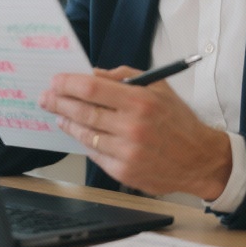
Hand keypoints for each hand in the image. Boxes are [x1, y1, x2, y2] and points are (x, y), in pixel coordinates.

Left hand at [39, 68, 231, 200]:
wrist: (199, 159)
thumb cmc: (177, 120)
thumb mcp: (158, 87)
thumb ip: (124, 77)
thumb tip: (92, 74)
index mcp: (140, 101)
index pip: (92, 88)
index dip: (68, 84)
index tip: (55, 81)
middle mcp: (132, 127)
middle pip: (83, 111)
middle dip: (59, 102)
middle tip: (46, 98)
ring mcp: (127, 152)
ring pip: (85, 134)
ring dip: (68, 123)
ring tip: (59, 115)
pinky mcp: (124, 172)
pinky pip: (95, 154)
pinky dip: (85, 141)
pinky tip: (79, 133)